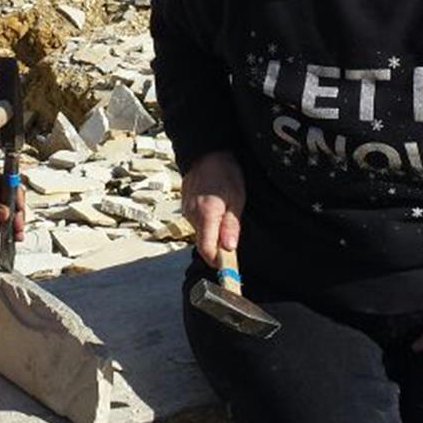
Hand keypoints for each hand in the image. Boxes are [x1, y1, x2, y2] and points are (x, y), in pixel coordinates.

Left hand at [0, 167, 28, 241]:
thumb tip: (6, 213)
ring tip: (17, 233)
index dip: (15, 194)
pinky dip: (4, 226)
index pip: (4, 181)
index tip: (20, 207)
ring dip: (12, 221)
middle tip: (19, 224)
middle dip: (15, 211)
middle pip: (8, 196)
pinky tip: (9, 234)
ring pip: (4, 208)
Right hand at [181, 150, 243, 266]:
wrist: (206, 152)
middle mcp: (192, 215)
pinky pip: (197, 223)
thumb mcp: (237, 198)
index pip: (207, 250)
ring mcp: (187, 211)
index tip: (229, 270)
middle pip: (204, 244)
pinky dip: (207, 222)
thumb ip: (231, 225)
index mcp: (207, 214)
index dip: (218, 263)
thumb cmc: (225, 172)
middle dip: (218, 247)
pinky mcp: (185, 207)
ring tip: (225, 215)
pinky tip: (215, 209)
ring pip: (201, 233)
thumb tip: (229, 249)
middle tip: (233, 239)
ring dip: (213, 232)